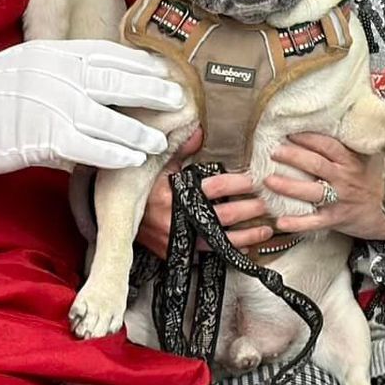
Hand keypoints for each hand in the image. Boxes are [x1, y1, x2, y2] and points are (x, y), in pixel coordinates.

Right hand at [0, 40, 184, 174]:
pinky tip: (132, 159)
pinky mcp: (44, 136)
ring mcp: (52, 103)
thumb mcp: (23, 65)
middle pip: (117, 80)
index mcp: (53, 51)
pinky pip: (89, 146)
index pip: (106, 52)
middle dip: (152, 90)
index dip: (139, 62)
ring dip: (139, 130)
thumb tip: (88, 84)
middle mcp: (57, 73)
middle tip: (178, 99)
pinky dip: (114, 153)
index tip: (162, 70)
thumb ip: (56, 70)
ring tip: (160, 140)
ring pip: (110, 117)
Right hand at [136, 127, 274, 256]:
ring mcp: (179, 241)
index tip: (255, 178)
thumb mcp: (157, 166)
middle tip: (268, 202)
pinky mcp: (179, 254)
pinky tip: (246, 248)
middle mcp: (178, 220)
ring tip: (266, 229)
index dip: (237, 183)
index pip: (214, 188)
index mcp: (174, 195)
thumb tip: (200, 129)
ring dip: (247, 236)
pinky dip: (229, 252)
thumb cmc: (140, 190)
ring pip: (221, 241)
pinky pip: (210, 255)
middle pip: (223, 216)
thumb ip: (179, 149)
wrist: (115, 220)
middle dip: (249, 209)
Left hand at [265, 132, 384, 244]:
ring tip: (268, 181)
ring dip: (288, 186)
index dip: (307, 138)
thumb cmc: (373, 185)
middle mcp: (345, 178)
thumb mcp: (365, 162)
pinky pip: (315, 222)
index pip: (328, 145)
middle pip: (316, 164)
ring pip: (312, 191)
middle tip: (273, 151)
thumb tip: (327, 127)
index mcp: (351, 162)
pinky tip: (280, 221)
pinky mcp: (337, 220)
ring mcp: (341, 200)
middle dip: (293, 156)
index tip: (289, 132)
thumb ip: (346, 149)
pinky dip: (298, 223)